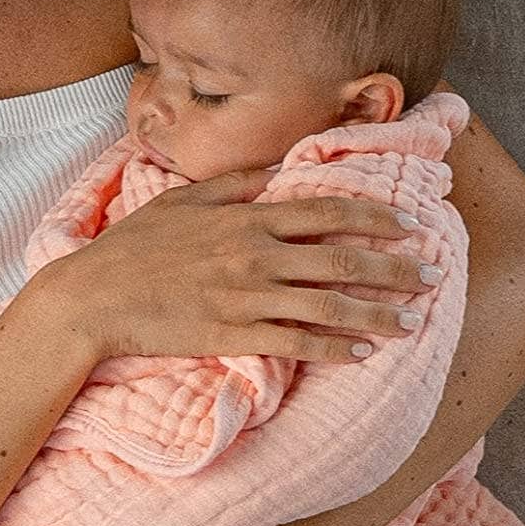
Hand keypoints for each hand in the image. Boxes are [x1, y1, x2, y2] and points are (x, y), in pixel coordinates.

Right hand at [22, 167, 438, 366]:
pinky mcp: (233, 336)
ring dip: (377, 314)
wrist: (92, 299)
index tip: (411, 223)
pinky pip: (297, 343)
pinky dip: (334, 349)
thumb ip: (235, 185)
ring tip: (412, 322)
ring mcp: (246, 299)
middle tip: (433, 275)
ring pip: (328, 305)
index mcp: (248, 218)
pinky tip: (364, 353)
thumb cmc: (133, 247)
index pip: (329, 213)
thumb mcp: (182, 199)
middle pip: (342, 260)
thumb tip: (278, 172)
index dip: (377, 217)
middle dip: (394, 267)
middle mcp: (256, 255)